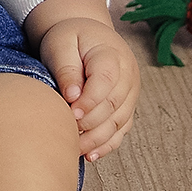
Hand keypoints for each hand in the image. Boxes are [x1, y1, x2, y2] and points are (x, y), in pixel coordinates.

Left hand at [37, 16, 141, 161]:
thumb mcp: (60, 44)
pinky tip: (90, 154)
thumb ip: (66, 67)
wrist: (86, 36)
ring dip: (97, 138)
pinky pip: (121, 130)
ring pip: (119, 122)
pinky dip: (106, 144)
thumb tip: (71, 95)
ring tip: (74, 147)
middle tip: (67, 129)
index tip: (70, 111)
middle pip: (113, 105)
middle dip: (89, 122)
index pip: (106, 81)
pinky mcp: (127, 106)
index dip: (89, 100)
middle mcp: (128, 75)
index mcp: (112, 54)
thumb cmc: (70, 38)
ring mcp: (130, 93)